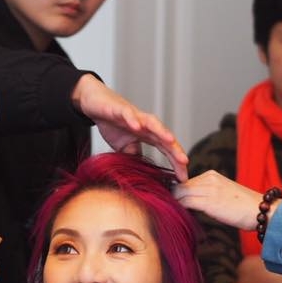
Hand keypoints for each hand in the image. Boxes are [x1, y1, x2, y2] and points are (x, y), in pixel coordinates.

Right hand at [72, 73, 188, 179]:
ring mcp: (134, 116)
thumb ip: (135, 157)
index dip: (175, 163)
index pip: (166, 149)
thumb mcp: (124, 146)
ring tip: (170, 141)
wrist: (97, 104)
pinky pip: (128, 114)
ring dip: (162, 131)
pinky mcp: (120, 109)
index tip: (183, 178)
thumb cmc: (113, 124)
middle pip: (164, 137)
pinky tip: (137, 126)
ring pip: (152, 123)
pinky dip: (133, 120)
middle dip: (175, 149)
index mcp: (148, 135)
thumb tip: (143, 173)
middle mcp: (145, 125)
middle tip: (184, 162)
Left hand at [172, 171, 260, 228]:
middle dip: (172, 197)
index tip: (170, 202)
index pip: (185, 182)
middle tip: (166, 209)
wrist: (261, 210)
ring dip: (174, 203)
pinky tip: (179, 216)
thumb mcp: (222, 194)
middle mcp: (209, 178)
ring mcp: (209, 189)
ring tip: (171, 213)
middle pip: (180, 186)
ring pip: (180, 193)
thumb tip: (186, 202)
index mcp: (212, 174)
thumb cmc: (243, 207)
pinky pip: (186, 202)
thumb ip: (205, 194)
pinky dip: (179, 208)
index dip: (176, 193)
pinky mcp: (209, 202)